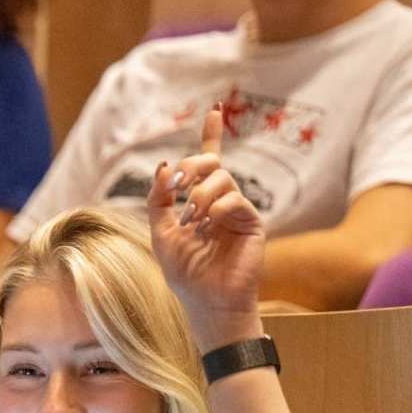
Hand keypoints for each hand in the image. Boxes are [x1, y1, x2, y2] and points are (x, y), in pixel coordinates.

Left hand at [147, 108, 265, 351]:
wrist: (206, 303)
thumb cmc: (185, 274)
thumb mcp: (160, 233)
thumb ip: (158, 201)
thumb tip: (163, 165)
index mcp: (201, 202)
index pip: (208, 162)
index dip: (211, 135)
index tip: (214, 109)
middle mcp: (222, 202)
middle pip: (212, 163)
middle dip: (190, 166)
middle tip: (175, 186)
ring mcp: (238, 211)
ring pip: (221, 179)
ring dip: (199, 196)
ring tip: (191, 222)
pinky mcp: (253, 223)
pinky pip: (235, 199)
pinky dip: (216, 209)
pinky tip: (207, 228)